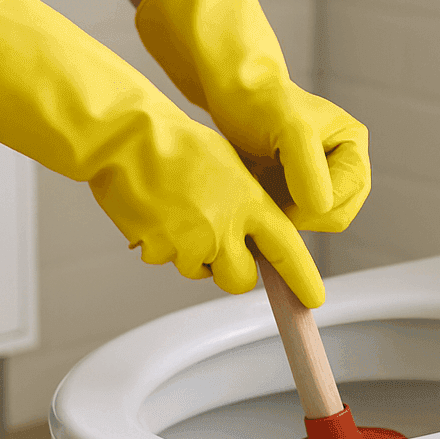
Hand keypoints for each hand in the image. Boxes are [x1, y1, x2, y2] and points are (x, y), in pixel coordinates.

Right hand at [0, 0, 324, 306]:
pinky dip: (165, 246)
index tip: (312, 299)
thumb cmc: (177, 145)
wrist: (127, 139)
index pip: (286, 250)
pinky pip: (167, 261)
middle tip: (221, 247)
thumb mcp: (230, 167)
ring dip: (195, 255)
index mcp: (248, 203)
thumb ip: (247, 204)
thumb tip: (252, 234)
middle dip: (234, 271)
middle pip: (240, 280)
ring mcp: (189, 243)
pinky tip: (158, 214)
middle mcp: (223, 229)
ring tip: (179, 213)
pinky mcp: (158, 251)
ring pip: (201, 271)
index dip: (301, 279)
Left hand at [135, 0, 369, 232]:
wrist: (232, 94)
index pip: (342, 203)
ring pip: (313, 221)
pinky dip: (276, 212)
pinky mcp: (301, 186)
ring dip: (285, 214)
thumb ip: (308, 168)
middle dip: (298, 214)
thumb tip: (323, 207)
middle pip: (334, 217)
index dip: (308, 208)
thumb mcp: (289, 129)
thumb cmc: (259, 102)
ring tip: (259, 188)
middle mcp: (345, 162)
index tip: (271, 192)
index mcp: (353, 146)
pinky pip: (295, 217)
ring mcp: (324, 176)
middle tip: (263, 193)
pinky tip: (256, 192)